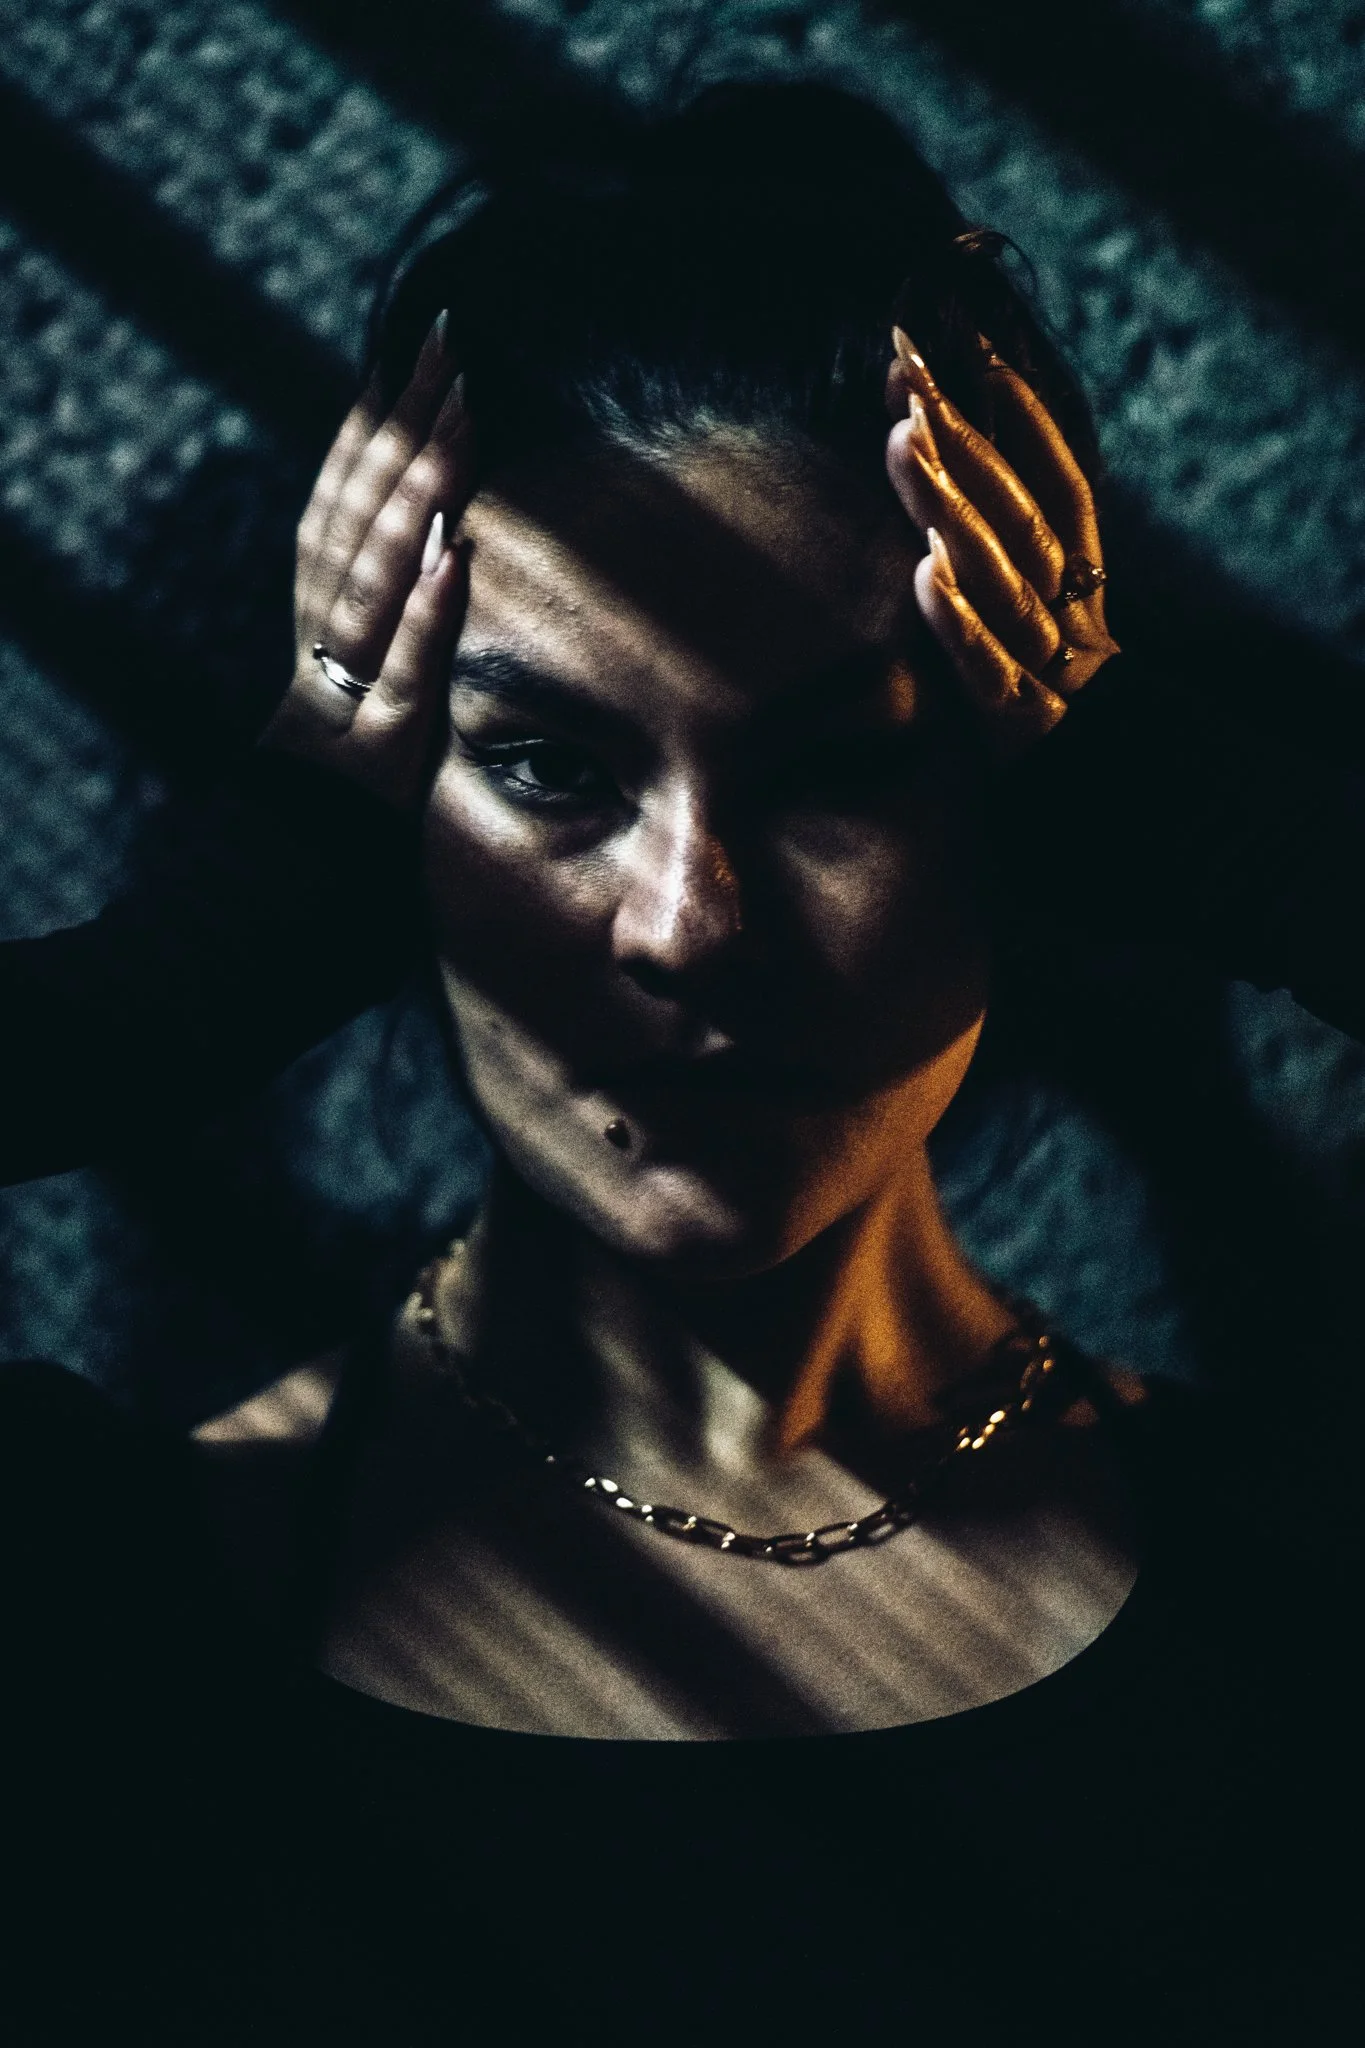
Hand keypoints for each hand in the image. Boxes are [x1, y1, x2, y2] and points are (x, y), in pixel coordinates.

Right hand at [261, 313, 472, 806]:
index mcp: (309, 655)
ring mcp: (334, 718)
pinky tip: (454, 558)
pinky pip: (396, 687)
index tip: (399, 361)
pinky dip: (420, 621)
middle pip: (348, 532)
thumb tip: (434, 587)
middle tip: (448, 346)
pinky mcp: (366, 776)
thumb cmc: (332, 852)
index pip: (331, 525)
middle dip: (398, 435)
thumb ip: (380, 673)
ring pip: (366, 592)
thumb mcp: (358, 742)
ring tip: (459, 419)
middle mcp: (312, 669)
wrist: (264, 937)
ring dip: (413, 501)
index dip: (361, 442)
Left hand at [885, 328, 1118, 752]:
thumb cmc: (1061, 719)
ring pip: (1002, 576)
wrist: (1107, 809)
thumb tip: (961, 490)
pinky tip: (925, 575)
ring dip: (950, 504)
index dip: (1027, 420)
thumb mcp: (1049, 639)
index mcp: (1084, 587)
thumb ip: (1020, 569)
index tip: (977, 353)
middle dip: (965, 439)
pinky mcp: (1022, 731)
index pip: (1060, 485)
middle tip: (908, 371)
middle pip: (1019, 514)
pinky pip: (989, 670)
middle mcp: (1071, 616)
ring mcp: (1049, 671)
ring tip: (904, 438)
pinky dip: (960, 623)